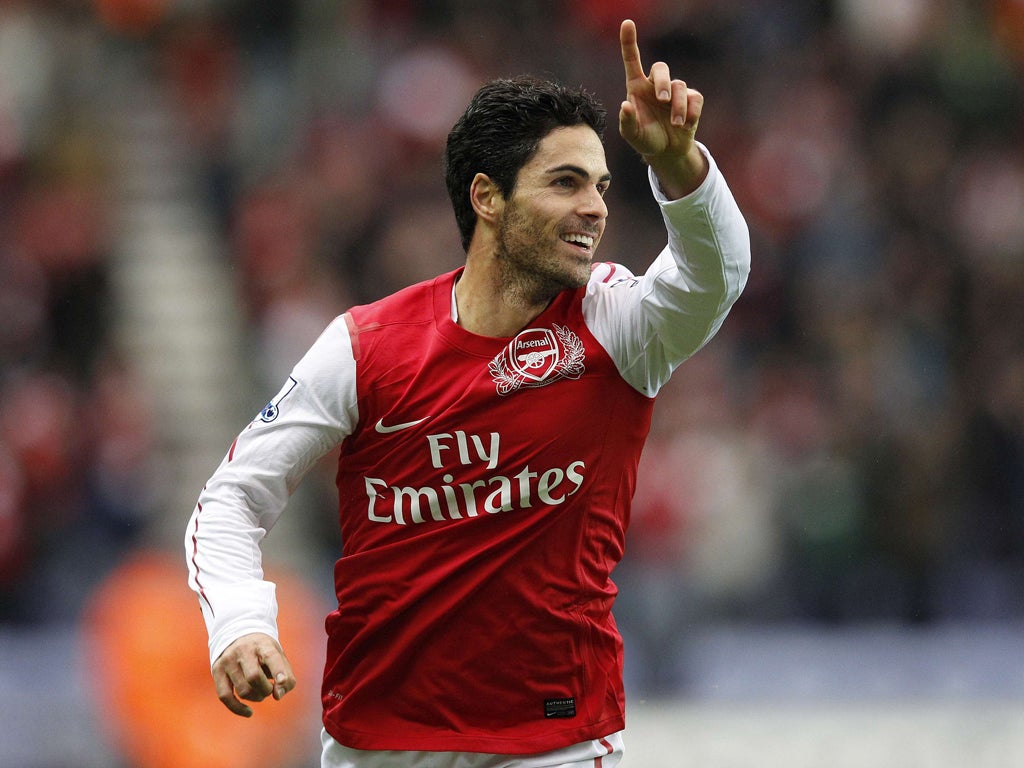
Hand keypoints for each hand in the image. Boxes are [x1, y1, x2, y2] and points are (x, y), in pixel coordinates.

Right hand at [211, 632, 296, 716]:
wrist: (239, 636)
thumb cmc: (264, 652)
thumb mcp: (279, 657)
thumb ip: (286, 677)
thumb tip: (278, 696)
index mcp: (262, 644)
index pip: (270, 657)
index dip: (278, 671)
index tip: (283, 681)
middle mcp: (243, 650)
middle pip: (254, 677)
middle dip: (266, 689)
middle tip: (269, 688)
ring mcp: (228, 660)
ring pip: (243, 690)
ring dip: (256, 697)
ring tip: (260, 691)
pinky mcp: (217, 671)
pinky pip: (225, 696)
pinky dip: (238, 708)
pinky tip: (249, 712)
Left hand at [618, 19, 708, 197]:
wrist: (667, 153)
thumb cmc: (646, 139)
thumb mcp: (632, 135)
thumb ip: (626, 122)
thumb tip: (625, 105)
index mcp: (637, 88)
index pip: (632, 60)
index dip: (629, 42)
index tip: (627, 23)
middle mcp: (655, 85)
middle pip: (661, 68)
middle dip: (662, 82)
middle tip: (662, 100)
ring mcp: (675, 91)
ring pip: (679, 87)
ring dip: (678, 107)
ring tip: (676, 124)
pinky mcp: (691, 100)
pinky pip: (695, 98)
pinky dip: (691, 112)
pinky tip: (685, 124)